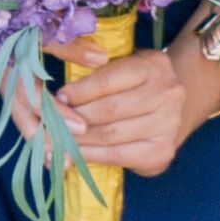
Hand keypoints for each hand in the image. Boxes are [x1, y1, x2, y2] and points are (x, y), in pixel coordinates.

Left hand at [48, 29, 219, 180]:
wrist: (168, 110)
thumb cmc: (134, 85)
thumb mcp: (121, 66)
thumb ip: (96, 74)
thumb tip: (60, 99)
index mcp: (153, 65)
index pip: (108, 80)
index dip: (79, 91)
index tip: (58, 98)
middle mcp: (167, 94)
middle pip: (109, 110)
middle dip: (75, 118)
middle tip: (51, 123)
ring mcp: (168, 125)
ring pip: (110, 135)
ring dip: (78, 139)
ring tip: (55, 139)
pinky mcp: (162, 152)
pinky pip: (117, 155)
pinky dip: (90, 155)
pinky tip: (73, 154)